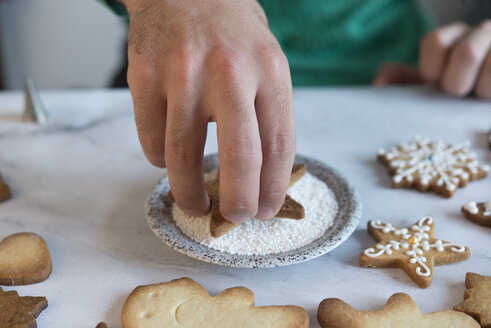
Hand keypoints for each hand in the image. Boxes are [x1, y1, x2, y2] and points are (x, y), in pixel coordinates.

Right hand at [123, 0, 295, 221]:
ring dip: (189, 194)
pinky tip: (168, 159)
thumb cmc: (232, 34)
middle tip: (235, 218)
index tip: (266, 210)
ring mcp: (183, 73)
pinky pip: (151, 139)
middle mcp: (229, 72)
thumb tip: (265, 177)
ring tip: (194, 205)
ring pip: (184, 156)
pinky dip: (160, 161)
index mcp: (269, 70)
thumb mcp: (267, 62)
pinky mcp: (144, 76)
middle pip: (239, 158)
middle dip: (239, 202)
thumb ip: (269, 113)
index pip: (279, 145)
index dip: (273, 188)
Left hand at [374, 20, 490, 98]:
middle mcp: (479, 33)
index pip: (434, 42)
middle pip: (467, 53)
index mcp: (451, 37)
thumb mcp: (428, 88)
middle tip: (459, 94)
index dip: (432, 70)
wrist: (482, 100)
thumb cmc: (454, 95)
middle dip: (459, 84)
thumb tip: (378, 84)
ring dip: (482, 89)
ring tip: (479, 96)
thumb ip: (403, 81)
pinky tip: (489, 99)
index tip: (435, 85)